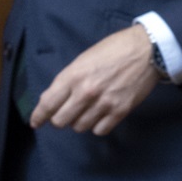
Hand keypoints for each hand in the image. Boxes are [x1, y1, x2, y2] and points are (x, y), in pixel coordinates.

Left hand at [31, 25, 159, 135]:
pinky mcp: (120, 111)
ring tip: (85, 111)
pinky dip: (96, 126)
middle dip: (59, 119)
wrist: (146, 50)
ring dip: (79, 121)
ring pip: (79, 127)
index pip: (48, 103)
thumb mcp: (83, 60)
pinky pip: (99, 130)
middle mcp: (86, 92)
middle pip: (61, 121)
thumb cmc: (113, 50)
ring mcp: (103, 103)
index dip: (39, 116)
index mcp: (73, 75)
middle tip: (64, 114)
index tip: (35, 122)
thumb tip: (53, 100)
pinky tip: (99, 116)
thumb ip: (67, 80)